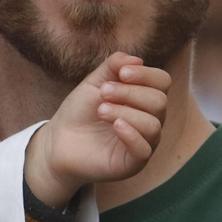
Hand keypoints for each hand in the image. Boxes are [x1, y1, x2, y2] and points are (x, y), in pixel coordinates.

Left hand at [27, 52, 170, 206]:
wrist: (59, 140)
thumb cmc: (80, 111)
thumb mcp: (95, 82)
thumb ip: (113, 66)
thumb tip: (136, 59)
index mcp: (144, 98)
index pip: (162, 82)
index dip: (146, 74)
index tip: (122, 74)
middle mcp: (150, 120)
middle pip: (159, 101)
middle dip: (129, 93)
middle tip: (103, 93)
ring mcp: (144, 142)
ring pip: (153, 124)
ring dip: (125, 112)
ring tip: (101, 110)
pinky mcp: (133, 163)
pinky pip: (145, 149)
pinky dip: (131, 135)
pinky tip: (115, 126)